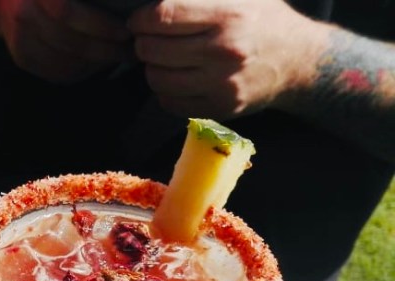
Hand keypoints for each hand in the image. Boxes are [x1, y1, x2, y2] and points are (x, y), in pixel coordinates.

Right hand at [0, 0, 133, 82]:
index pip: (67, 12)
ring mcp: (20, 40)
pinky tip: (97, 64)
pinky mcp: (22, 58)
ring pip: (65, 62)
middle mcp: (23, 16)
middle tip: (131, 49)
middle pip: (70, 42)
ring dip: (97, 64)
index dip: (99, 25)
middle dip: (106, 49)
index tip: (125, 30)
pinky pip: (57, 73)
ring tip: (119, 57)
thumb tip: (120, 6)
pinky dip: (81, 71)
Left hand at [127, 0, 321, 117]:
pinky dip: (165, 90)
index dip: (141, 19)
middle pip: (152, 49)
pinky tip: (177, 77)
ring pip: (157, 78)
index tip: (139, 20)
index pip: (162, 16)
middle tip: (150, 38)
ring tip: (164, 58)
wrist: (300, 61)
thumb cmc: (263, 19)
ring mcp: (222, 83)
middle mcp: (224, 50)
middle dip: (143, 42)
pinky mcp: (221, 107)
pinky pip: (170, 102)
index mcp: (228, 14)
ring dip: (152, 67)